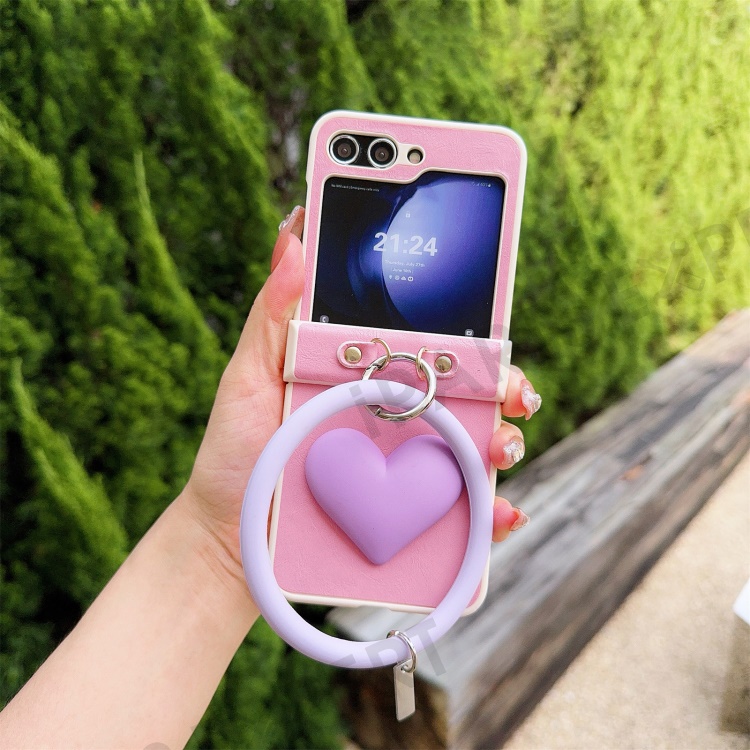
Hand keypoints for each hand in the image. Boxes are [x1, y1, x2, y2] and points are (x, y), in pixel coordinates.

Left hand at [181, 206, 540, 581]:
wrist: (230, 542)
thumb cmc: (240, 455)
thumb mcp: (248, 377)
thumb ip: (272, 314)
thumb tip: (293, 234)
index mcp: (369, 377)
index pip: (430, 344)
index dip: (469, 328)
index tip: (494, 315)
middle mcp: (398, 418)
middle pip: (468, 393)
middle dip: (505, 384)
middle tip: (511, 390)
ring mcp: (408, 468)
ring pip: (476, 447)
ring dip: (506, 443)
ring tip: (499, 449)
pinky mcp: (412, 520)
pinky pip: (465, 514)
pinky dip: (493, 513)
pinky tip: (499, 512)